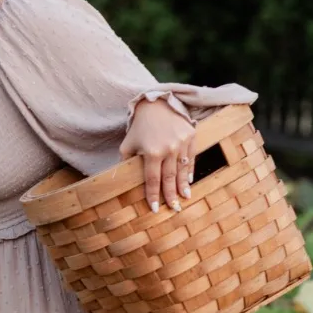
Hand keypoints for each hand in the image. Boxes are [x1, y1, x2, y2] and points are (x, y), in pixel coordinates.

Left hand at [119, 99, 195, 214]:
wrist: (157, 103)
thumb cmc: (140, 126)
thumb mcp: (128, 143)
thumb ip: (126, 162)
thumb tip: (121, 179)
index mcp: (151, 152)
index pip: (153, 180)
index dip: (153, 195)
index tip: (155, 209)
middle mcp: (168, 149)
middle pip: (169, 178)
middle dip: (171, 195)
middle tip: (175, 209)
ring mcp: (181, 143)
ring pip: (182, 170)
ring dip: (183, 186)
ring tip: (185, 198)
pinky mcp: (191, 136)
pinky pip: (191, 158)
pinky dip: (189, 170)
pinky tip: (188, 181)